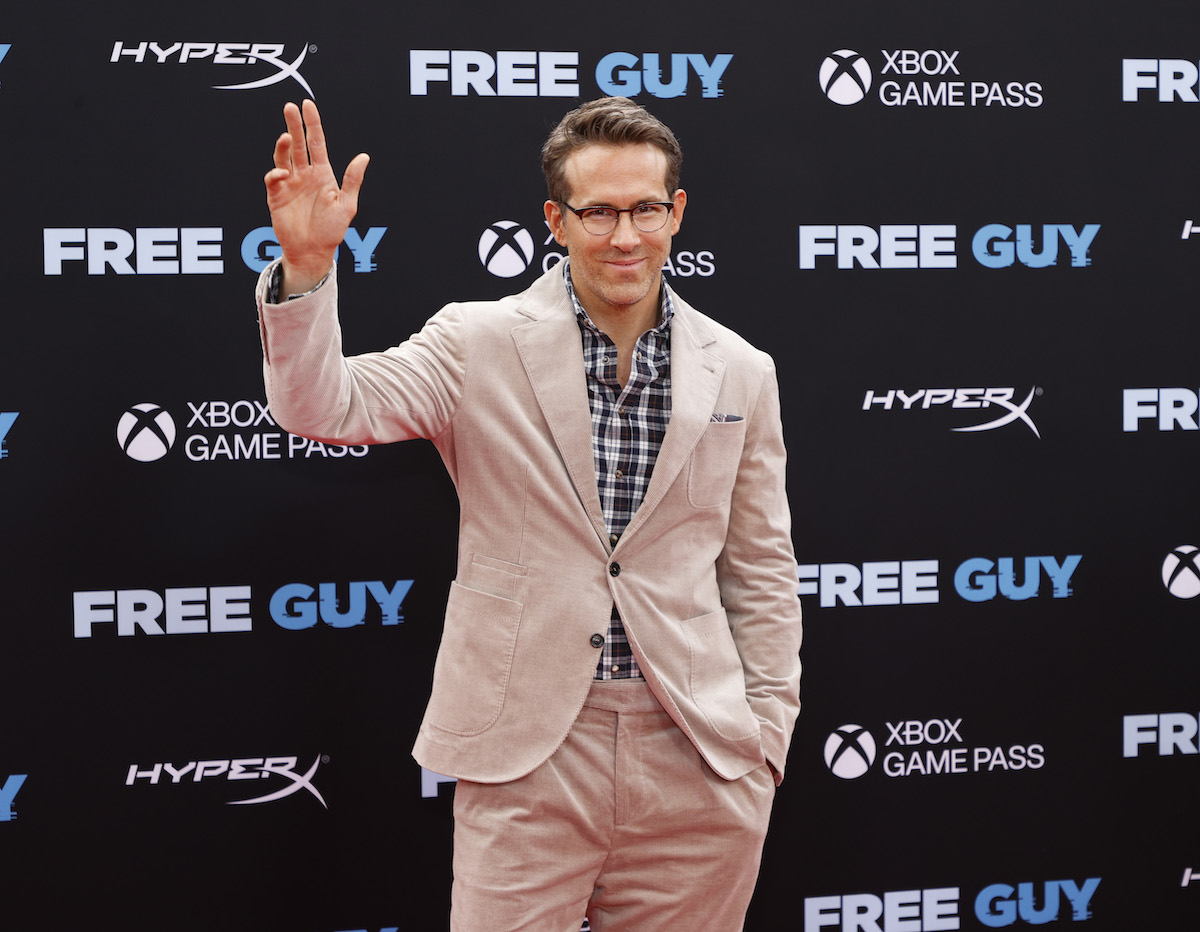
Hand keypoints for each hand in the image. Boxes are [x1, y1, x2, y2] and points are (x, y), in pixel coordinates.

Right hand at [264, 99, 369, 293]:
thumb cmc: (331, 230)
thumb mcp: (347, 205)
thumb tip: (364, 156)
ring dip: (283, 145)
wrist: (313, 252)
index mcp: (323, 174)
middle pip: (298, 144)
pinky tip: (283, 173)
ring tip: (286, 136)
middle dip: (294, 125)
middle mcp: (305, 175)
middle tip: (289, 107)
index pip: (317, 143)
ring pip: (284, 157)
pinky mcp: (277, 196)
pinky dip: (276, 173)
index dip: (313, 124)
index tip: (307, 105)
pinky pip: (274, 178)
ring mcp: (290, 184)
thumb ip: (353, 180)